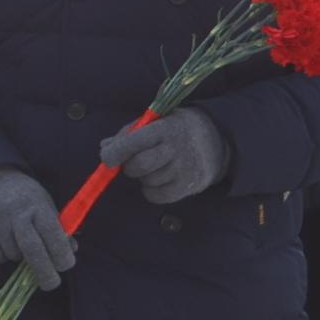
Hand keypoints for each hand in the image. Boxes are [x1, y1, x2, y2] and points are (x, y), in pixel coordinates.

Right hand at [0, 167, 73, 290]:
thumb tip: (71, 250)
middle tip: (51, 284)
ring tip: (16, 240)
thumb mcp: (43, 203)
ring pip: (14, 256)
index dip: (61, 254)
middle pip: (33, 251)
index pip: (53, 235)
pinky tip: (2, 241)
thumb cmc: (22, 196)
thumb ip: (56, 226)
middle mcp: (16, 214)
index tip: (66, 266)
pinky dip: (2, 256)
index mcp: (37, 205)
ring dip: (19, 257)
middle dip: (44, 272)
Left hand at [99, 108, 231, 204]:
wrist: (215, 139)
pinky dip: (150, 191)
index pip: (136, 141)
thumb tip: (104, 147)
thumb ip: (129, 133)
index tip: (107, 158)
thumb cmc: (174, 129)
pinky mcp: (190, 185)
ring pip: (147, 181)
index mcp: (166, 127)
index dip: (117, 152)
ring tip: (154, 166)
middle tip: (133, 162)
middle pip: (140, 165)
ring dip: (143, 177)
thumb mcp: (154, 122)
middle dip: (129, 166)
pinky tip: (158, 179)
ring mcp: (185, 168)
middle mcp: (177, 148)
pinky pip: (157, 196)